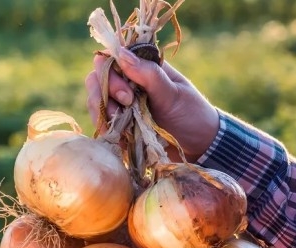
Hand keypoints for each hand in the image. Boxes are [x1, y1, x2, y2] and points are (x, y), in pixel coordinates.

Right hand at [84, 48, 219, 162]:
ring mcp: (122, 104)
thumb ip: (148, 75)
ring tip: (121, 125)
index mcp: (143, 67)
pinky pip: (102, 122)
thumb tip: (121, 54)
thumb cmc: (192, 114)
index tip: (127, 94)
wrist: (200, 146)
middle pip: (97, 80)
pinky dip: (104, 127)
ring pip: (96, 101)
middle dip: (105, 95)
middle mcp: (129, 83)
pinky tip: (118, 136)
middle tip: (127, 108)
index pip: (111, 60)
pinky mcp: (120, 124)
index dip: (110, 74)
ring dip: (103, 112)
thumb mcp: (173, 94)